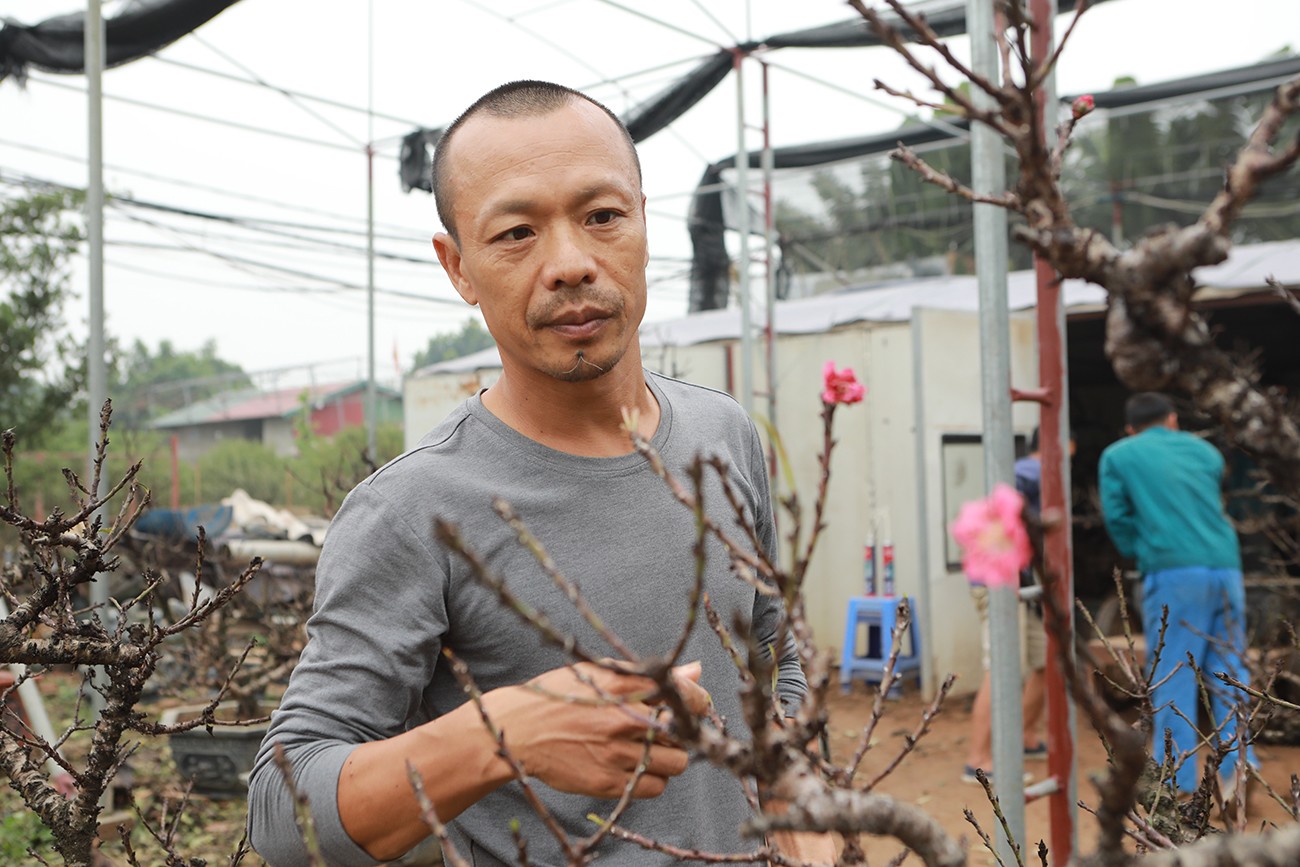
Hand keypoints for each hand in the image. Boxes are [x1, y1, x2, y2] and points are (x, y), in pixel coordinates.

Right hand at [481, 660, 710, 799]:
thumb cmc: (561, 697)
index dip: (697, 700)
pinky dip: (653, 779)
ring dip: (670, 756)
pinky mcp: (608, 781)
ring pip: (675, 762)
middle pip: (684, 731)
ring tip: (651, 748)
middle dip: (683, 729)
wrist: (520, 730)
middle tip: (669, 728)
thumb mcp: (600, 673)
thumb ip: (648, 674)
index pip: (683, 693)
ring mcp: (615, 753)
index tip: (694, 704)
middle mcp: (622, 719)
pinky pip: (655, 787)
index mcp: (621, 685)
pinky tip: (637, 766)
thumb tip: (694, 670)